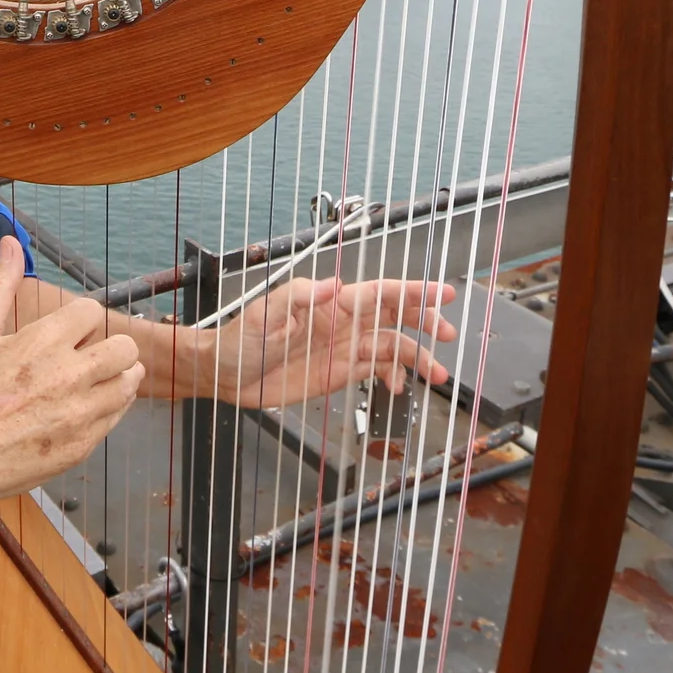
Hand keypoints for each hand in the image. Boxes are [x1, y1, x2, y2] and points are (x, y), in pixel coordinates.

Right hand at [0, 237, 143, 504]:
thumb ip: (1, 286)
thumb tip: (11, 242)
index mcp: (45, 340)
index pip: (94, 312)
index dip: (81, 321)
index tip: (69, 334)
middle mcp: (69, 374)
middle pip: (124, 347)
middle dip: (109, 347)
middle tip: (89, 357)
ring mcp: (79, 413)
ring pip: (128, 383)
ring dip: (116, 378)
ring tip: (93, 382)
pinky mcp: (82, 444)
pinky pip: (117, 417)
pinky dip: (107, 409)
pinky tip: (83, 409)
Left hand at [206, 277, 454, 408]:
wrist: (225, 375)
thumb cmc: (241, 338)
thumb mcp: (266, 314)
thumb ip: (301, 297)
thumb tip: (335, 285)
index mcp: (331, 302)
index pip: (379, 292)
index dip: (412, 291)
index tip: (442, 292)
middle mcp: (344, 322)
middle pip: (394, 316)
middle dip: (424, 321)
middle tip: (447, 332)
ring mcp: (344, 348)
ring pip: (390, 347)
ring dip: (416, 357)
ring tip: (437, 374)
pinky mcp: (339, 373)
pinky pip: (375, 370)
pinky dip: (393, 376)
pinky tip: (402, 387)